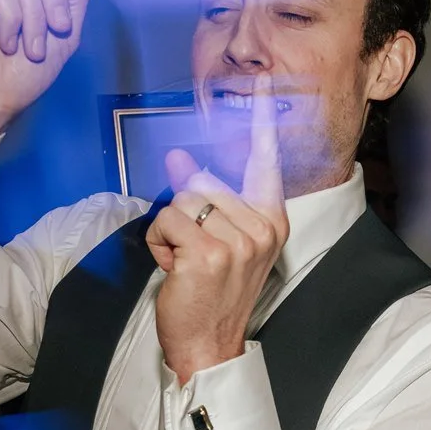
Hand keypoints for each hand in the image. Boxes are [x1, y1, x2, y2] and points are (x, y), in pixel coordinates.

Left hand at [148, 74, 290, 382]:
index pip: (265, 162)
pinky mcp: (208, 252)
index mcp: (272, 220)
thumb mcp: (219, 241)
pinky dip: (158, 244)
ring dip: (168, 231)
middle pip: (204, 181)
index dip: (261, 122)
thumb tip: (178, 153)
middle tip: (194, 253)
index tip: (260, 84)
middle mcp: (262, 226)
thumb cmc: (213, 293)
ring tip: (183, 262)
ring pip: (182, 200)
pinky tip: (173, 269)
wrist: (210, 345)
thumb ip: (206, 197)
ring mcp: (238, 240)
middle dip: (185, 213)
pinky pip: (166, 222)